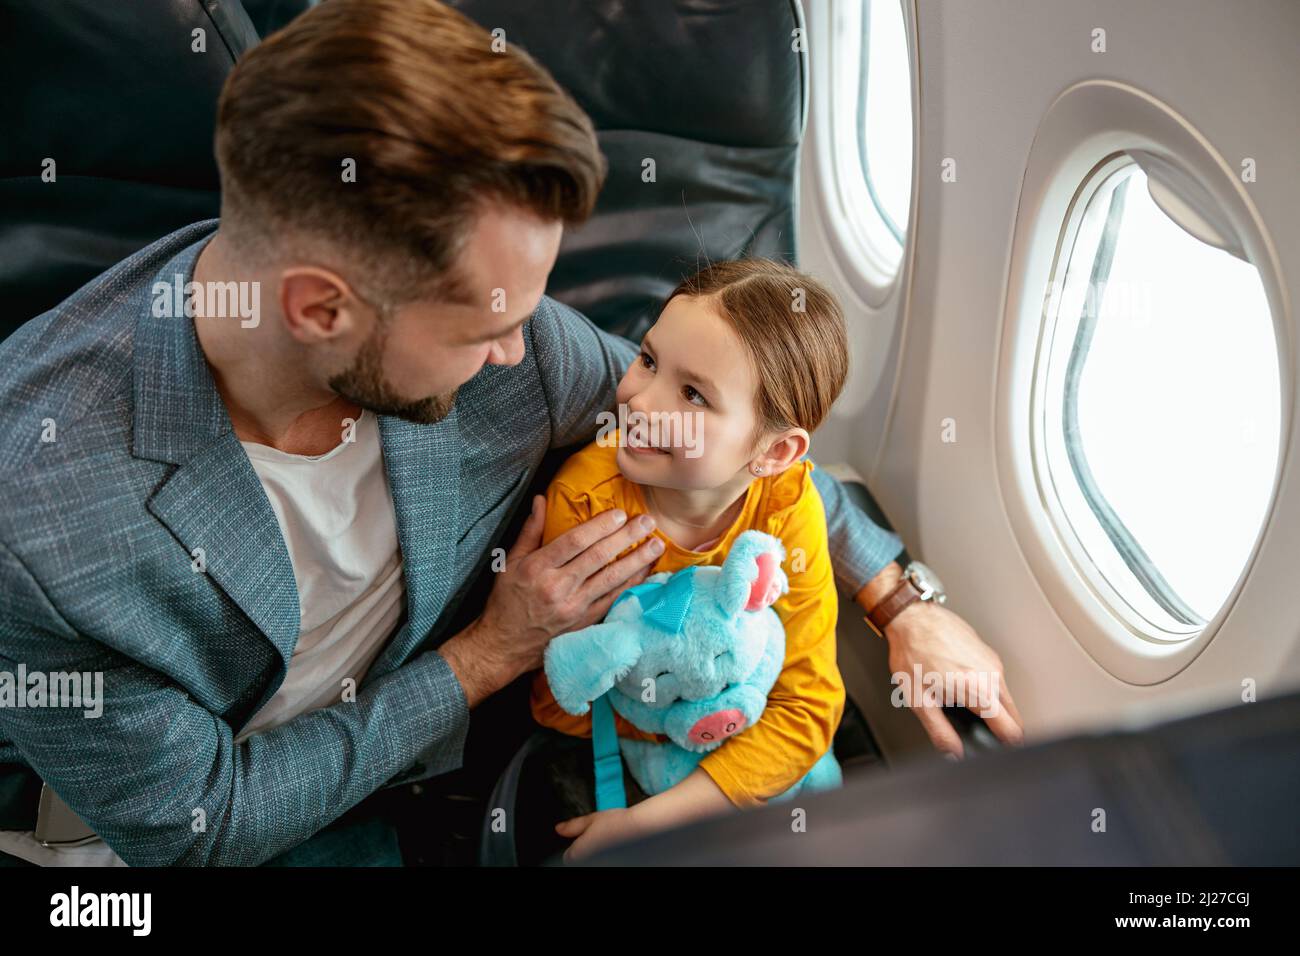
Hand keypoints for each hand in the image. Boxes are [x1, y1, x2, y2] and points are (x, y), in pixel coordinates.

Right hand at [442, 495, 662, 695]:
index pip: (574, 542)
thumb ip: (530, 530)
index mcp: (537, 568)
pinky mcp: (585, 621)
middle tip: (647, 521)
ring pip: (611, 579)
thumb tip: (541, 499)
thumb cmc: (507, 599)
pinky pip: (613, 599)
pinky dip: (632, 584)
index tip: (619, 513)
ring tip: (656, 544)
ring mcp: (574, 607)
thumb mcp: (510, 562)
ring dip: (637, 560)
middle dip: (626, 537)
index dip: (599, 526)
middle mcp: (557, 587)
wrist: (505, 644)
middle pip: (598, 557)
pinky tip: (646, 571)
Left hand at [557, 807, 653, 862]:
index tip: (582, 841)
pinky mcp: (616, 864)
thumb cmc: (617, 823)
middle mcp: (590, 862)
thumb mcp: (591, 819)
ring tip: (610, 842)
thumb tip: (559, 828)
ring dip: (598, 853)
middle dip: (587, 850)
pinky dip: (610, 856)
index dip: (574, 847)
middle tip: (599, 839)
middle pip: (581, 859)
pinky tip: (618, 848)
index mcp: (579, 853)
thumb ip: (573, 826)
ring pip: (595, 860)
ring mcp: (603, 864)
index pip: (568, 858)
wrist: (641, 828)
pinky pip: (607, 861)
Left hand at [880, 600, 1024, 757]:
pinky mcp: (989, 653)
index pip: (1012, 730)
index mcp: (980, 690)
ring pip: (1005, 698)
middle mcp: (993, 675)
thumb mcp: (920, 700)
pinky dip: (987, 690)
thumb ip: (939, 731)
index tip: (1000, 751)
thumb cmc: (913, 653)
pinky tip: (962, 686)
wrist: (913, 618)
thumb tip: (952, 754)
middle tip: (979, 732)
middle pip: (1013, 716)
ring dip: (992, 708)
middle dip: (1001, 729)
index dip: (1007, 747)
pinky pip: (996, 680)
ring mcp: (993, 662)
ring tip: (965, 705)